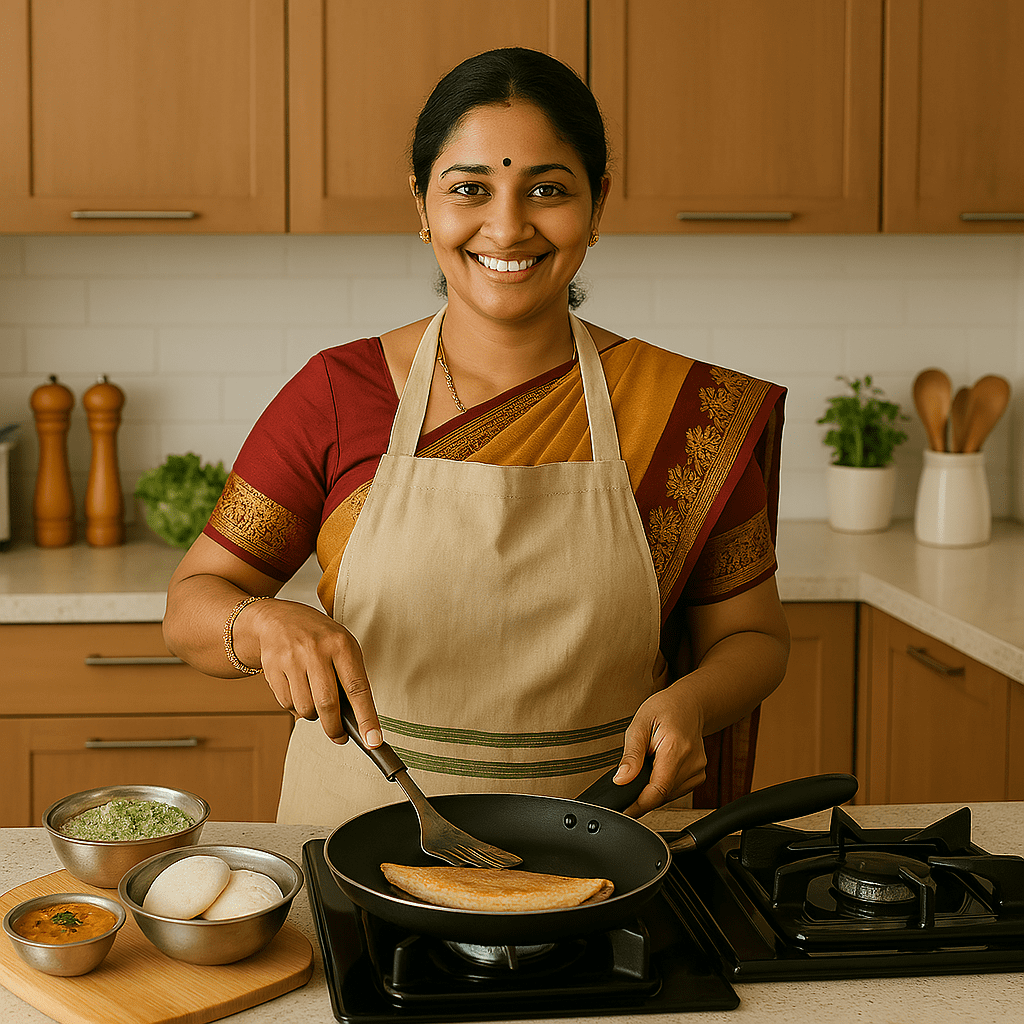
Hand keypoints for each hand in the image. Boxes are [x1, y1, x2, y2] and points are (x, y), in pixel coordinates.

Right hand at [243, 598, 382, 747]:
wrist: (278, 618)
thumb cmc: (319, 637)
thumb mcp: (341, 646)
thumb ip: (350, 677)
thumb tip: (356, 719)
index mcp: (341, 644)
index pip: (357, 688)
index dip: (367, 718)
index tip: (373, 741)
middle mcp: (316, 650)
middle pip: (327, 704)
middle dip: (335, 729)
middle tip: (340, 737)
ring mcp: (291, 659)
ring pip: (305, 708)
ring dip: (313, 715)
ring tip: (316, 700)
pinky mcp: (272, 667)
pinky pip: (286, 704)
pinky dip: (295, 707)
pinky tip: (298, 691)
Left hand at [613, 682, 707, 816]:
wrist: (688, 704)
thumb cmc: (664, 709)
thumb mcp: (639, 726)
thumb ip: (631, 756)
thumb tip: (621, 780)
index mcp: (676, 748)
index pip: (658, 790)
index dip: (639, 805)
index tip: (625, 811)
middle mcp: (692, 763)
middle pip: (662, 795)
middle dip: (642, 792)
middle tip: (632, 774)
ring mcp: (698, 771)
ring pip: (668, 796)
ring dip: (653, 788)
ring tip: (649, 763)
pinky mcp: (699, 776)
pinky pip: (675, 791)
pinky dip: (663, 785)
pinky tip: (659, 768)